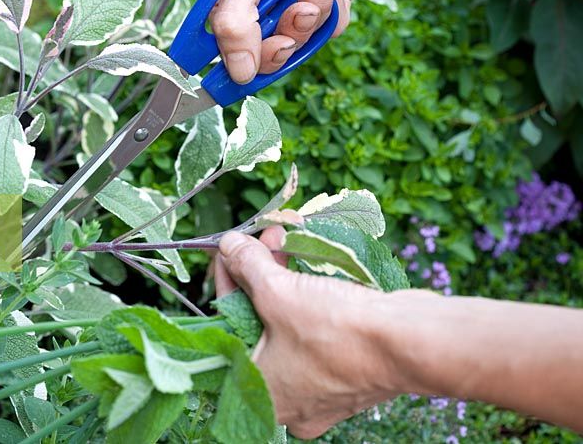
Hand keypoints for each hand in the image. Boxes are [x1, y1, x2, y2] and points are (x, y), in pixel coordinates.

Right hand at [204, 0, 396, 83]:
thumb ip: (237, 19)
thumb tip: (238, 72)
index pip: (222, 39)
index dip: (234, 57)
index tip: (241, 73)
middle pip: (261, 51)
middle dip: (281, 36)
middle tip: (295, 13)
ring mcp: (293, 2)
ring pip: (297, 43)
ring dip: (310, 12)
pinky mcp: (327, 4)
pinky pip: (326, 32)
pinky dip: (332, 9)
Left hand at [214, 228, 401, 437]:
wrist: (411, 344)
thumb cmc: (338, 331)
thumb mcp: (279, 292)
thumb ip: (247, 266)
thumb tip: (228, 245)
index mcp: (261, 389)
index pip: (226, 323)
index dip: (228, 278)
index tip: (230, 247)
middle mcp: (289, 398)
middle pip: (257, 323)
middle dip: (260, 274)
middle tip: (267, 239)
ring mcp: (321, 389)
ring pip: (288, 324)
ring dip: (285, 280)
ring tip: (288, 241)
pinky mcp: (348, 373)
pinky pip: (317, 331)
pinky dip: (310, 299)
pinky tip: (311, 265)